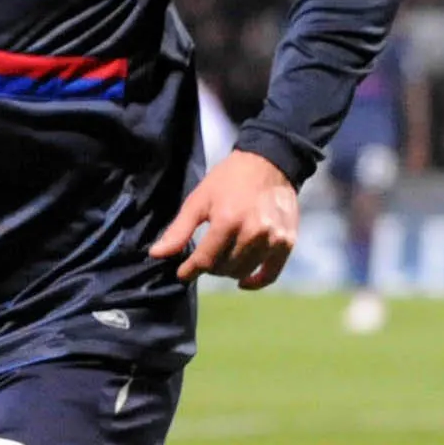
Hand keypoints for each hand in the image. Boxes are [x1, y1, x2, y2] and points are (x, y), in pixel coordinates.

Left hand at [147, 150, 301, 290]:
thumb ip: (178, 230)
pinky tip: (243, 281)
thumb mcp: (198, 200)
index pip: (204, 260)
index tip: (183, 273)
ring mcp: (273, 238)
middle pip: (223, 268)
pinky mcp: (287, 242)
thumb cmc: (228, 180)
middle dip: (209, 267)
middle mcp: (253, 232)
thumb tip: (156, 255)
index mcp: (227, 220)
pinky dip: (256, 281)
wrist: (269, 163)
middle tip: (205, 258)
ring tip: (222, 259)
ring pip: (243, 271)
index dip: (189, 270)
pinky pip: (270, 274)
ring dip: (228, 271)